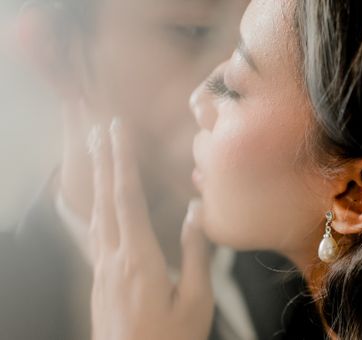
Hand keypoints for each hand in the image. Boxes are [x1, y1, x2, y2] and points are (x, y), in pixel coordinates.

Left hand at [88, 118, 212, 339]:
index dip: (123, 161)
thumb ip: (195, 253)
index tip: (120, 131)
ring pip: (96, 213)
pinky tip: (98, 201)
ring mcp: (102, 269)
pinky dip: (96, 204)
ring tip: (95, 152)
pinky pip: (95, 231)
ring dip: (96, 179)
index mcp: (139, 260)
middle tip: (100, 126)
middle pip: (106, 199)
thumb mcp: (196, 301)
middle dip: (104, 159)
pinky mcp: (101, 279)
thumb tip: (195, 211)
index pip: (128, 199)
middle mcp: (114, 259)